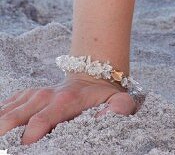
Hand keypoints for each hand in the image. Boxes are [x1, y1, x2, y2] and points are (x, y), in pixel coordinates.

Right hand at [0, 72, 139, 145]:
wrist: (93, 73)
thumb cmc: (103, 95)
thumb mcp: (118, 100)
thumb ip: (118, 109)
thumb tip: (106, 118)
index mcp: (64, 101)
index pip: (39, 122)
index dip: (29, 139)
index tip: (24, 149)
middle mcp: (44, 96)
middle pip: (14, 118)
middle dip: (6, 136)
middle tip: (4, 150)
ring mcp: (32, 95)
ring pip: (6, 113)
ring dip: (1, 128)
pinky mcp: (24, 96)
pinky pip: (5, 107)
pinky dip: (0, 118)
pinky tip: (0, 132)